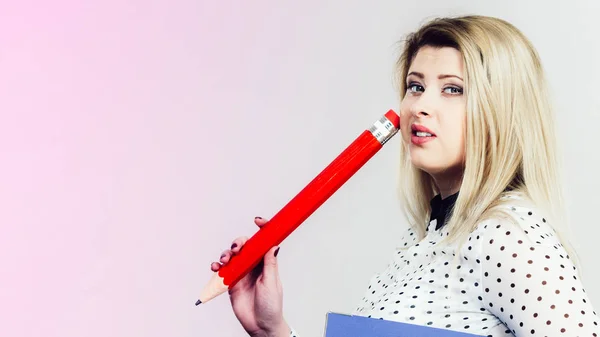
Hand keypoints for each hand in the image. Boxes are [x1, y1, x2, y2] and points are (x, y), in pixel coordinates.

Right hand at [211, 217, 289, 336]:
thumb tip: (274, 245)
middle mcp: (253, 265)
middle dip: (238, 243)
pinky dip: (217, 267)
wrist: (260, 325)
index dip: (262, 229)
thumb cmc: (271, 305)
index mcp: (266, 262)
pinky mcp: (231, 282)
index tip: (258, 221)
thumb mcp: (271, 282)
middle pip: (244, 246)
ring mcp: (241, 273)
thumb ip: (270, 264)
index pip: (264, 242)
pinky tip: (216, 267)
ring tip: (225, 261)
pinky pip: (222, 271)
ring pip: (231, 256)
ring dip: (226, 254)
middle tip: (236, 249)